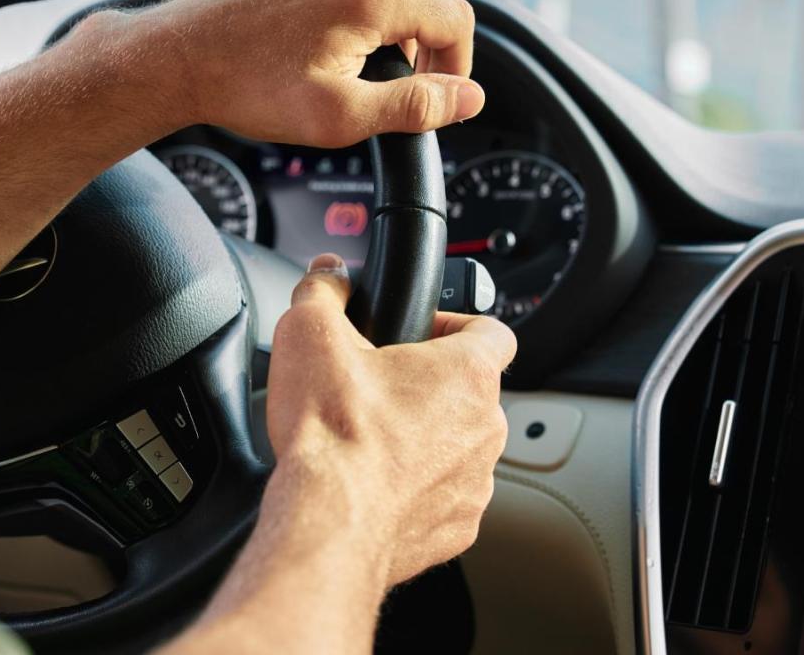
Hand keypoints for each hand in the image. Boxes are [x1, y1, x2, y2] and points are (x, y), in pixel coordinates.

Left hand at [75, 0, 483, 147]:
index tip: (437, 88)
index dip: (458, 61)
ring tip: (361, 44)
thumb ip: (415, 106)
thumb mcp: (340, 117)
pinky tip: (322, 11)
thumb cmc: (251, 90)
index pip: (457, 18)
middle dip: (430, 31)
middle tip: (401, 71)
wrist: (177, 58)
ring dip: (392, 0)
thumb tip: (468, 96)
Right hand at [263, 253, 515, 587]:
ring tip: (370, 440)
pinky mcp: (455, 528)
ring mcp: (475, 483)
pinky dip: (414, 490)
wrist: (327, 523)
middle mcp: (485, 428)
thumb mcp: (310, 333)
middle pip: (469, 393)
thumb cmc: (331, 434)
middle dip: (426, 387)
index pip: (493, 330)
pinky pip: (442, 497)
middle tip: (376, 387)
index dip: (456, 323)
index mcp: (466, 373)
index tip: (421, 332)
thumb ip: (323, 290)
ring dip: (423, 440)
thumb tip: (327, 276)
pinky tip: (372, 484)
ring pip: (457, 448)